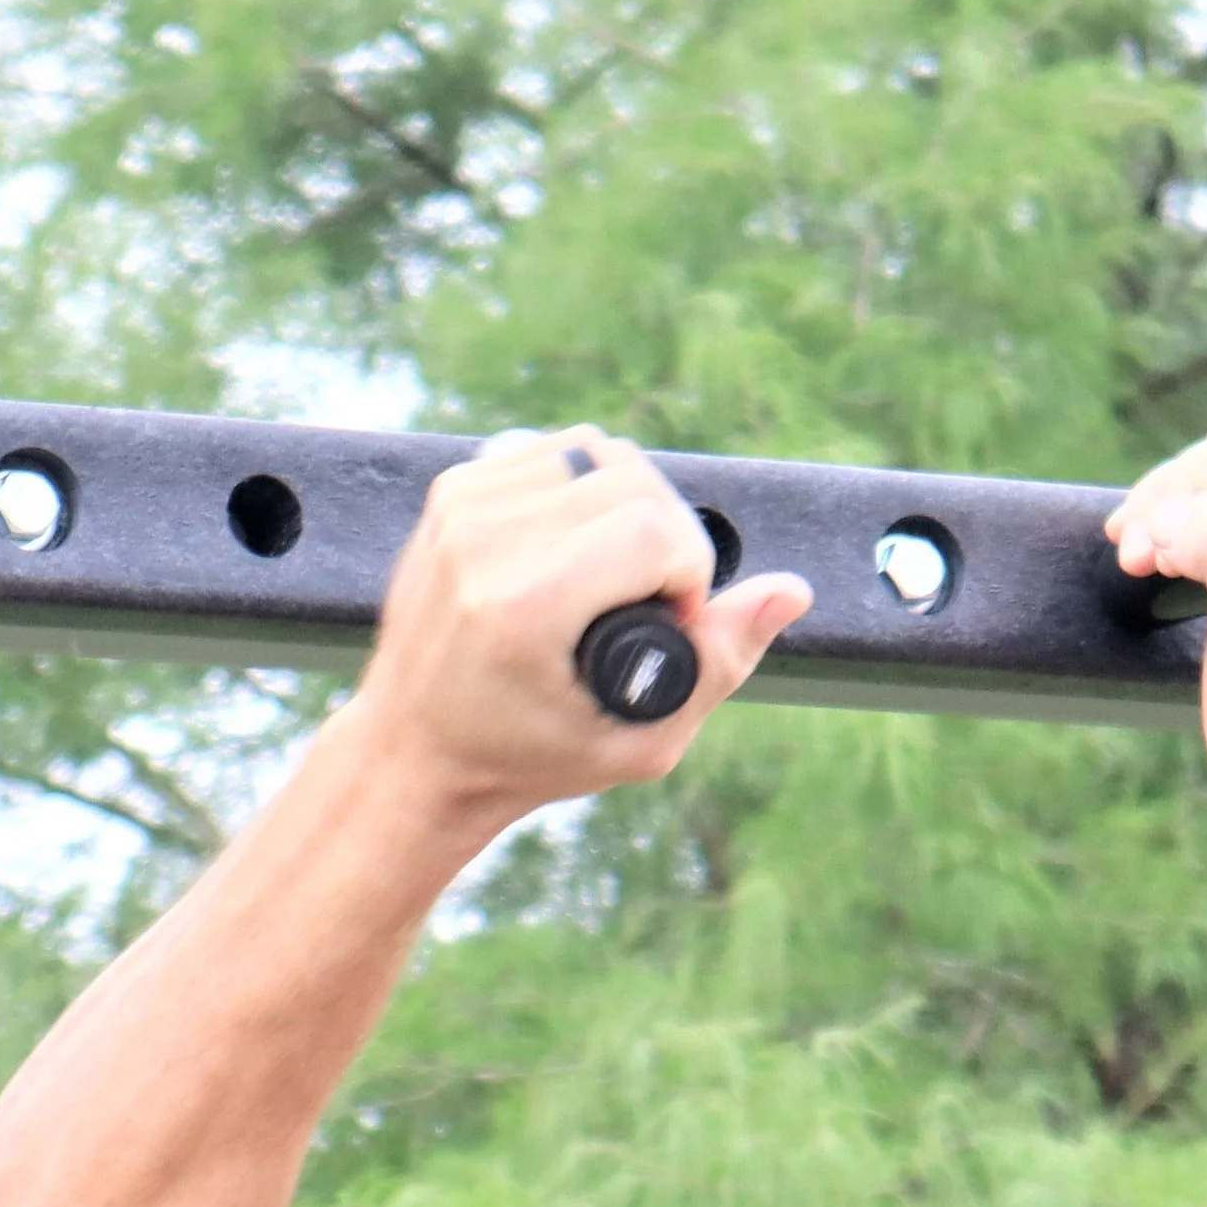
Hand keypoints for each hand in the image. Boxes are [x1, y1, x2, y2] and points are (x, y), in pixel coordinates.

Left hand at [350, 427, 811, 830]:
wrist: (415, 749)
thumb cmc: (530, 756)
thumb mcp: (638, 742)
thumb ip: (721, 665)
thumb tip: (791, 590)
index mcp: (522, 608)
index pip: (655, 528)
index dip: (690, 577)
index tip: (668, 625)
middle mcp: (483, 543)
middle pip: (633, 478)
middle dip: (667, 537)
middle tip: (645, 603)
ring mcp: (461, 506)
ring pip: (597, 452)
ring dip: (625, 508)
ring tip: (608, 576)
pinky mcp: (453, 486)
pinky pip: (554, 449)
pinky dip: (581, 491)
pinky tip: (571, 549)